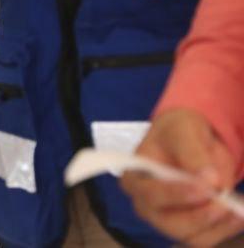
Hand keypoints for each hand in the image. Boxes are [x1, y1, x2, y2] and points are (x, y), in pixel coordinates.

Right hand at [120, 109, 243, 245]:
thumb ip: (192, 152)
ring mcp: (168, 221)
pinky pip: (207, 238)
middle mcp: (147, 205)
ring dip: (217, 225)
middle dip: (199, 216)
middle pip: (169, 223)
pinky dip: (225, 229)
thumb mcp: (183, 131)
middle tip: (224, 202)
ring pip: (191, 236)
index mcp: (135, 179)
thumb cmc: (178, 133)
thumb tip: (210, 179)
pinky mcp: (189, 230)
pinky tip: (238, 214)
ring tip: (236, 208)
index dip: (175, 194)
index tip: (205, 188)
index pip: (150, 194)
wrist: (192, 141)